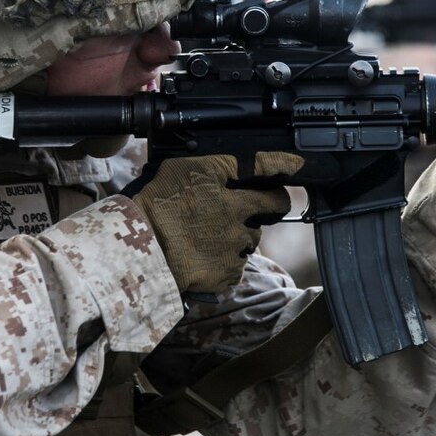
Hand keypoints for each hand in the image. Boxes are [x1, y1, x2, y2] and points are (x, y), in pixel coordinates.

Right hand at [122, 152, 304, 293]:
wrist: (140, 249)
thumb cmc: (157, 204)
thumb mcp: (185, 168)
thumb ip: (219, 164)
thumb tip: (243, 159)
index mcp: (233, 198)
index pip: (271, 179)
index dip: (284, 169)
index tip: (295, 166)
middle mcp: (240, 224)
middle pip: (270, 211)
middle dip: (264, 206)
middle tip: (241, 204)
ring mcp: (235, 251)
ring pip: (250, 239)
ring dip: (239, 235)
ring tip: (210, 232)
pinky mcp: (226, 275)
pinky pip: (235, 265)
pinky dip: (225, 260)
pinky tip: (204, 253)